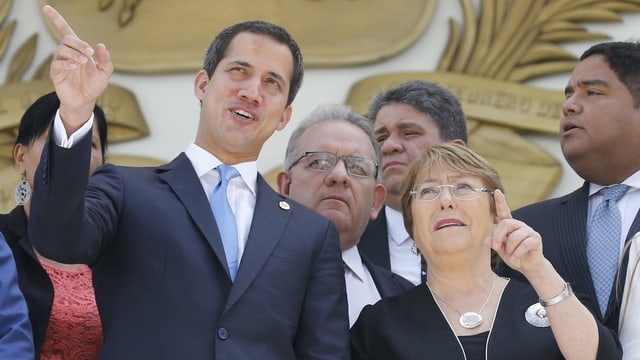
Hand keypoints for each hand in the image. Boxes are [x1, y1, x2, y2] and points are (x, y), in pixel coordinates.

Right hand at [43, 5, 112, 128]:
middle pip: (67, 39)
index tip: (46, 7)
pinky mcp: (56, 73)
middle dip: (79, 43)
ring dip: (74, 54)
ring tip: (83, 62)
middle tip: (89, 53)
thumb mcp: (105, 72)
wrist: (86, 101)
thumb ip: (105, 59)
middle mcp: (67, 53)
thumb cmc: (94, 85)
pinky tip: (74, 67)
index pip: (64, 30)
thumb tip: (100, 45)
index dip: (56, 18)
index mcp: (77, 49)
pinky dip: (66, 63)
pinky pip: (57, 64)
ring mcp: (60, 62)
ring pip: (61, 50)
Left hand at [488, 189, 544, 275]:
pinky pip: (524, 244)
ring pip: (514, 236)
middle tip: (495, 246)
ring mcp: (528, 231)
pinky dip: (517, 253)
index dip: (500, 201)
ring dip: (509, 249)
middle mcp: (519, 225)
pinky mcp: (536, 238)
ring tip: (510, 255)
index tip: (497, 191)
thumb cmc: (513, 255)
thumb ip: (494, 243)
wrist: (528, 266)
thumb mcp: (501, 250)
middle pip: (505, 223)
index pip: (504, 211)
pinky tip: (516, 257)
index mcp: (509, 225)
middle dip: (498, 236)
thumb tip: (485, 239)